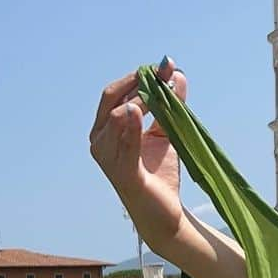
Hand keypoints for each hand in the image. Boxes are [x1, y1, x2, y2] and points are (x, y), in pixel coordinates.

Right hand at [89, 57, 185, 248]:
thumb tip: (178, 75)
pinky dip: (130, 125)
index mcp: (105, 129)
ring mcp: (107, 158)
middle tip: (164, 73)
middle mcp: (99, 141)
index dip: (138, 76)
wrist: (164, 212)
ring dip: (141, 100)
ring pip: (116, 117)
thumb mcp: (166, 131)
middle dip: (138, 83)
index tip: (165, 65)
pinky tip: (138, 109)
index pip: (115, 93)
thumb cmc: (158, 171)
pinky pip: (124, 145)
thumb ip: (171, 105)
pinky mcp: (122, 173)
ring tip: (162, 92)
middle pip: (112, 100)